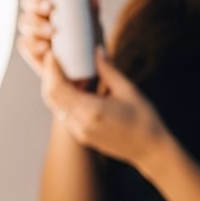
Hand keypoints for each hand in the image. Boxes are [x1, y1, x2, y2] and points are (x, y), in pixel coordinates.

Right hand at [16, 0, 102, 83]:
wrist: (88, 73)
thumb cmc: (89, 44)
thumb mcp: (92, 26)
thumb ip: (91, 11)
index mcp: (52, 3)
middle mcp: (39, 16)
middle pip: (28, 2)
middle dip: (35, 3)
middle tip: (49, 8)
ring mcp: (33, 33)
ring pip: (25, 22)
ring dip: (35, 24)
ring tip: (51, 32)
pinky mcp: (30, 51)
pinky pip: (24, 44)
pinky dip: (33, 45)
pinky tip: (44, 48)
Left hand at [41, 46, 171, 171]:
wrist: (150, 151)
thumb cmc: (144, 118)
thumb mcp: (127, 90)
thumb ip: (107, 70)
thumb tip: (95, 50)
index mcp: (91, 110)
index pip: (57, 86)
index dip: (51, 68)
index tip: (52, 53)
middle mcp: (80, 123)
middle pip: (50, 96)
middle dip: (49, 75)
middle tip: (55, 58)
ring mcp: (79, 132)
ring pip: (55, 106)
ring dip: (55, 87)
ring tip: (65, 70)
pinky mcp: (81, 136)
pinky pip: (64, 114)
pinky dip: (64, 99)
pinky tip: (76, 88)